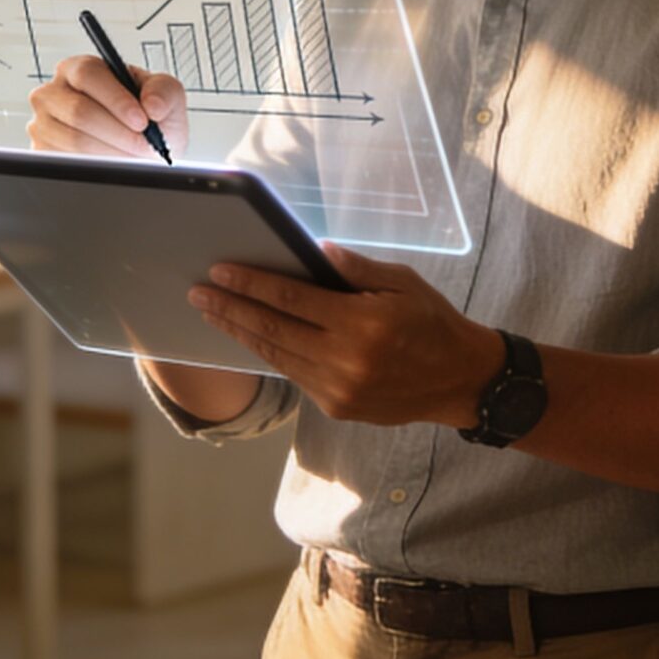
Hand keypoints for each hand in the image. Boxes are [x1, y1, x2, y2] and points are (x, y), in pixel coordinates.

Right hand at [28, 53, 188, 158]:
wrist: (142, 151)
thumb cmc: (149, 119)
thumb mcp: (166, 96)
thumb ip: (164, 91)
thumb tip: (152, 105)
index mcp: (80, 69)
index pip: (88, 74)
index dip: (116, 99)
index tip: (142, 121)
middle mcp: (54, 93)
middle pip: (79, 111)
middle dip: (119, 132)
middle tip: (145, 145)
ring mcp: (43, 124)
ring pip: (75, 141)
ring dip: (113, 153)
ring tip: (135, 156)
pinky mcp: (42, 152)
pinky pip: (67, 163)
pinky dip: (98, 167)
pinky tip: (115, 164)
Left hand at [190, 245, 505, 427]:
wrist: (460, 381)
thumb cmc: (433, 322)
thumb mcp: (403, 282)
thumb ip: (356, 269)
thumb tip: (313, 251)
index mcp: (361, 323)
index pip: (291, 298)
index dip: (251, 284)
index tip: (220, 271)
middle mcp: (345, 360)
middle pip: (272, 329)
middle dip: (231, 309)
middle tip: (198, 293)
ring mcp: (338, 389)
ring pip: (276, 357)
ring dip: (241, 334)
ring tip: (214, 314)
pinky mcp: (337, 407)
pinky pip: (295, 376)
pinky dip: (270, 355)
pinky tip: (253, 337)